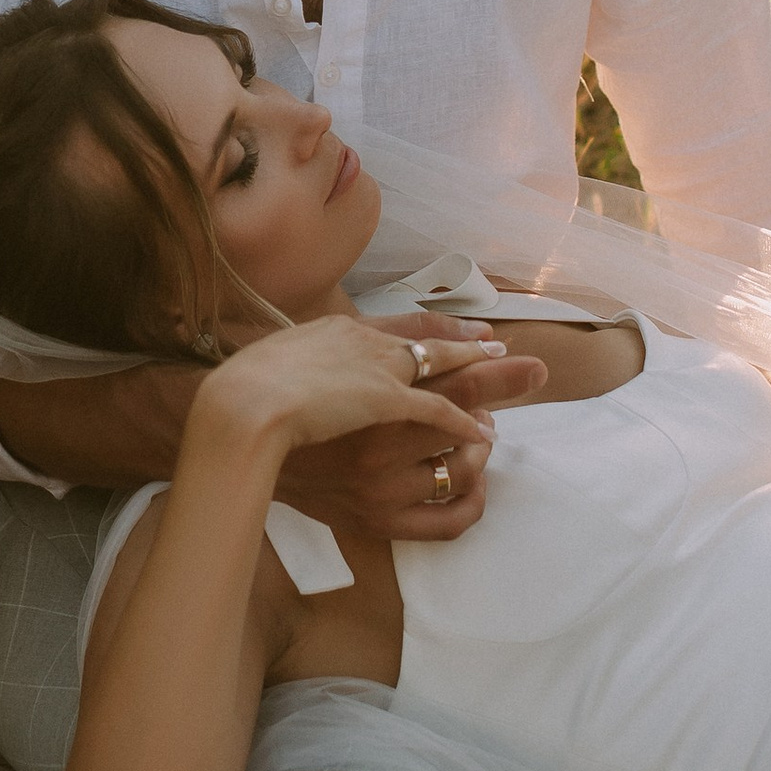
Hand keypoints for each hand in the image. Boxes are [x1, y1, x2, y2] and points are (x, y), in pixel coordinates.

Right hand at [198, 311, 504, 455]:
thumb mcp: (299, 346)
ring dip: (473, 414)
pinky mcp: (384, 428)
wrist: (238, 409)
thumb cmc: (256, 382)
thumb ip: (339, 346)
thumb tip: (369, 356)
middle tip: (532, 367)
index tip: (487, 343)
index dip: (456, 338)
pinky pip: (438, 426)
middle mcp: (374, 358)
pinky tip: (482, 439)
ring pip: (450, 402)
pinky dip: (464, 430)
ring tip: (487, 428)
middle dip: (493, 367)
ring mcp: (382, 392)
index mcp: (353, 335)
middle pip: (448, 361)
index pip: (417, 332)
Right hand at [278, 346, 547, 545]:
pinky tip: (473, 480)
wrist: (241, 434)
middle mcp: (383, 436)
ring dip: (478, 445)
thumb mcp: (340, 336)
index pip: (450, 369)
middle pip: (464, 406)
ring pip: (462, 463)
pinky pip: (450, 519)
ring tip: (476, 434)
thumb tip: (461, 333)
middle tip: (532, 373)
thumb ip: (401, 333)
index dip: (491, 361)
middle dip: (503, 385)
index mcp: (374, 387)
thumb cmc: (287, 377)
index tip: (521, 356)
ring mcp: (383, 483)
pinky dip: (472, 499)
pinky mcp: (380, 520)